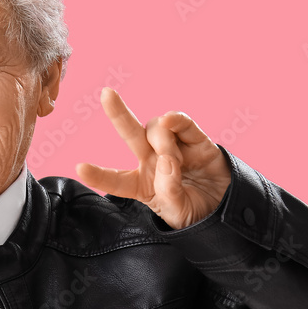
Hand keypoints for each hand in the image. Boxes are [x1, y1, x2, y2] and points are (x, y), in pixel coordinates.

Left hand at [76, 88, 231, 229]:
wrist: (228, 211)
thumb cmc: (196, 214)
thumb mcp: (178, 213)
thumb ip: (169, 191)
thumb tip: (168, 161)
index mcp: (141, 185)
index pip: (116, 180)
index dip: (99, 175)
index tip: (79, 168)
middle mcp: (153, 161)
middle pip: (131, 134)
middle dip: (118, 113)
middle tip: (106, 94)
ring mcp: (173, 148)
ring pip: (156, 128)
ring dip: (161, 140)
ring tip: (174, 160)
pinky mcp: (196, 140)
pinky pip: (182, 123)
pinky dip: (176, 120)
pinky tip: (173, 122)